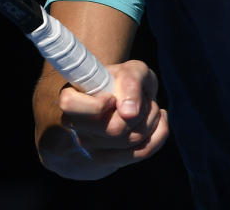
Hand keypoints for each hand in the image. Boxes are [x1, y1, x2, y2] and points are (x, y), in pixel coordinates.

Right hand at [51, 59, 168, 178]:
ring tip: (150, 106)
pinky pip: (141, 152)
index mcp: (72, 98)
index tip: (112, 97)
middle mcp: (77, 126)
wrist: (128, 99)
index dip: (97, 104)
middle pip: (113, 129)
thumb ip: (130, 81)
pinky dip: (158, 134)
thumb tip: (129, 113)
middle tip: (144, 98)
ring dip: (151, 119)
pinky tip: (159, 119)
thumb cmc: (125, 81)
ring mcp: (92, 147)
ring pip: (130, 141)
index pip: (70, 105)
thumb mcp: (131, 69)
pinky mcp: (110, 160)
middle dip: (140, 110)